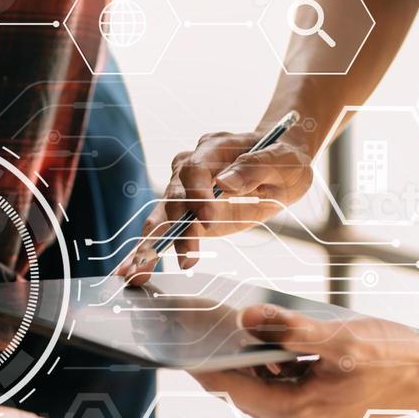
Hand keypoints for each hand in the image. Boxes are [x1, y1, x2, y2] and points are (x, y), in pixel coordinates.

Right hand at [115, 127, 310, 282]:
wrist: (280, 168)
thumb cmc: (284, 161)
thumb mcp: (283, 162)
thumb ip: (255, 168)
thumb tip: (225, 183)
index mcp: (215, 147)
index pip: (194, 167)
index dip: (196, 192)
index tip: (208, 218)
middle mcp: (192, 166)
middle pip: (175, 194)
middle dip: (176, 226)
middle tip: (185, 254)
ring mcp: (186, 190)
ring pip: (163, 214)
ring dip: (153, 242)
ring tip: (140, 270)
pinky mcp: (188, 213)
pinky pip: (165, 230)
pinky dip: (149, 249)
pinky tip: (134, 270)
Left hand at [191, 304, 418, 417]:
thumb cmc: (391, 359)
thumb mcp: (339, 338)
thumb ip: (290, 329)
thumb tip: (244, 317)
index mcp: (287, 411)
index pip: (222, 383)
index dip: (197, 354)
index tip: (176, 327)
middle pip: (232, 382)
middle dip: (217, 348)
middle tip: (198, 310)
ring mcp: (295, 416)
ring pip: (251, 378)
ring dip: (243, 349)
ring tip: (230, 313)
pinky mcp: (305, 404)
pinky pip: (270, 378)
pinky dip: (265, 355)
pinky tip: (267, 327)